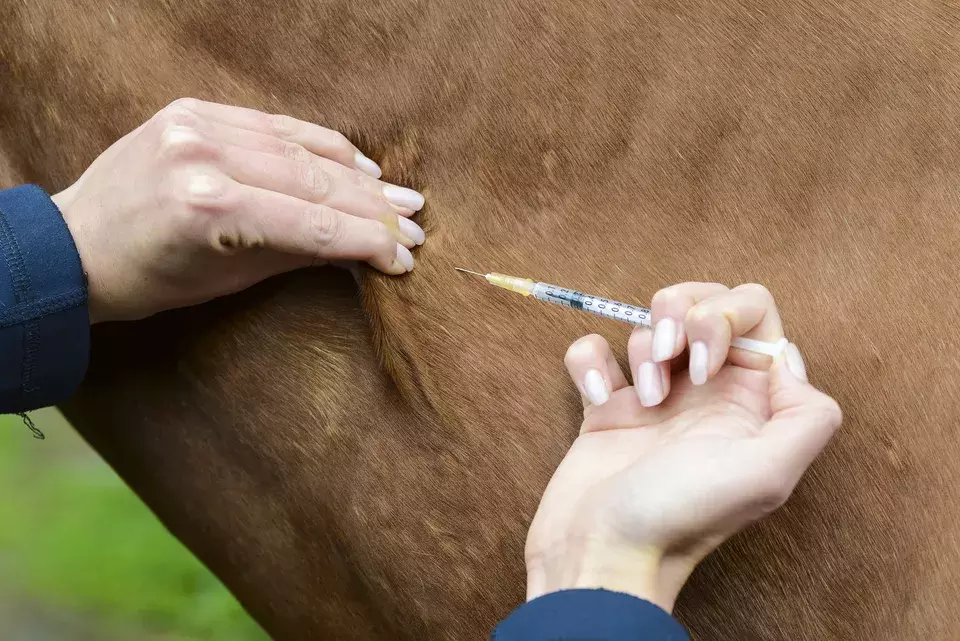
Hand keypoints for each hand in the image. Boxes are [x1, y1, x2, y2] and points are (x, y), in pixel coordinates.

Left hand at [52, 99, 425, 322]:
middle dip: (373, 208)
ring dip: (356, 174)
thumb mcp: (229, 279)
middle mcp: (205, 157)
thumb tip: (361, 248)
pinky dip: (317, 143)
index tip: (404, 257)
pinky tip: (354, 160)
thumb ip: (298, 254)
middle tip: (415, 225)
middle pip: (314, 181)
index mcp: (210, 209)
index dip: (368, 242)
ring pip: (300, 148)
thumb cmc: (150, 278)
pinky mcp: (193, 110)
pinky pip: (273, 124)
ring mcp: (197, 126)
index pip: (314, 224)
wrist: (77, 245)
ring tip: (398, 196)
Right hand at [525, 283, 841, 611]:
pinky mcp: (606, 404)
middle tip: (669, 357)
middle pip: (702, 301)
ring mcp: (654, 395)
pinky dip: (589, 364)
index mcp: (751, 400)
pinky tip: (598, 400)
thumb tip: (786, 359)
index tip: (706, 366)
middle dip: (681, 314)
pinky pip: (594, 350)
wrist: (603, 550)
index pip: (755, 312)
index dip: (729, 316)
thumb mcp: (768, 475)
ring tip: (643, 402)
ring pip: (649, 323)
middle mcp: (707, 391)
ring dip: (642, 349)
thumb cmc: (683, 514)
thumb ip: (806, 415)